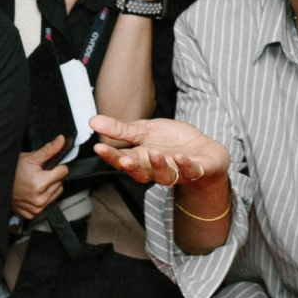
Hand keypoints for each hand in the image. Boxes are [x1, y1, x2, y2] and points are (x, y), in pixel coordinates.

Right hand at [11, 134, 71, 219]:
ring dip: (50, 188)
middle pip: (60, 183)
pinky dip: (43, 198)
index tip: (48, 166)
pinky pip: (48, 204)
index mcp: (40, 183)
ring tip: (36, 182)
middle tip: (39, 174)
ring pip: (56, 193)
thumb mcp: (30, 157)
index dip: (57, 166)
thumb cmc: (12, 171)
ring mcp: (37, 208)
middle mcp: (40, 198)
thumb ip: (49, 150)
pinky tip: (33, 192)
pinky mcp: (33, 214)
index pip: (64, 171)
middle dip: (53, 177)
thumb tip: (62, 140)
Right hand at [87, 115, 226, 186]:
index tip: (99, 148)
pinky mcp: (197, 170)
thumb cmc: (172, 142)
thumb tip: (92, 121)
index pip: (123, 159)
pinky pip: (189, 171)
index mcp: (143, 159)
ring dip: (158, 166)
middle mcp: (157, 169)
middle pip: (140, 172)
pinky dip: (185, 166)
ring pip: (164, 176)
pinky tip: (180, 156)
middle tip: (123, 160)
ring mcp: (177, 172)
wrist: (204, 151)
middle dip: (131, 167)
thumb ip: (120, 130)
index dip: (111, 156)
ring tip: (154, 153)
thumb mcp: (145, 130)